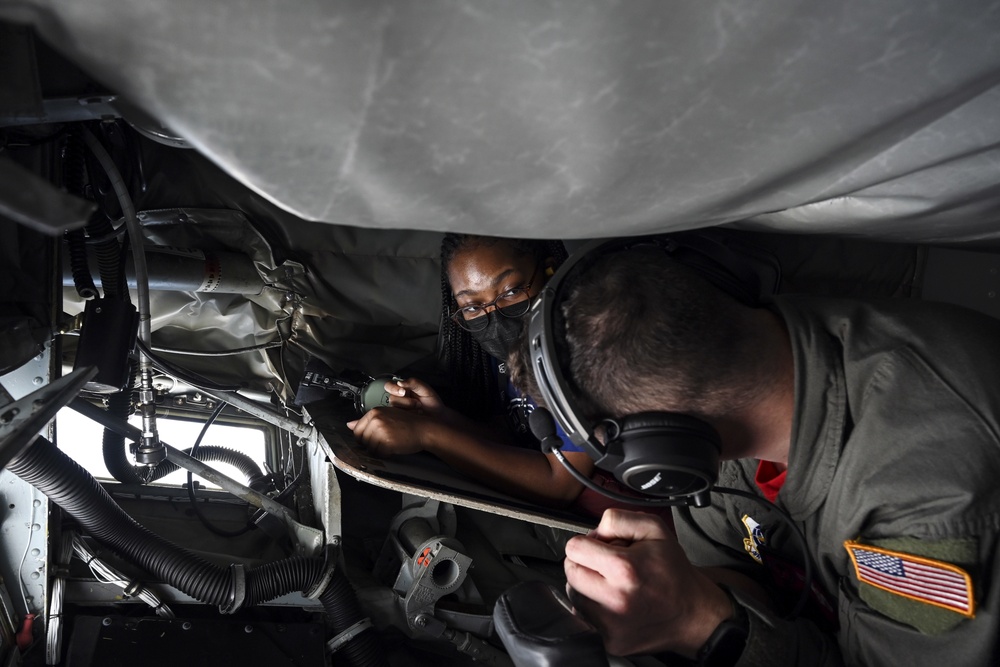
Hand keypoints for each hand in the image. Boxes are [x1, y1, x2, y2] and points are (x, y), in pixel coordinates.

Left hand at [347, 406, 433, 456]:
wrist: (424, 429)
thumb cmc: (408, 423)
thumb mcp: (387, 415)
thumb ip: (367, 420)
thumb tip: (349, 425)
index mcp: (374, 412)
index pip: (357, 430)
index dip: (364, 437)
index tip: (372, 439)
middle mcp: (376, 421)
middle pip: (362, 440)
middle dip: (371, 444)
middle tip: (385, 441)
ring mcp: (381, 432)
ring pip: (370, 448)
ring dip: (378, 450)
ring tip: (390, 444)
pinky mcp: (387, 443)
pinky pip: (379, 454)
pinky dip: (385, 454)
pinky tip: (393, 448)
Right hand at [384, 377, 445, 416]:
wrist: (439, 417)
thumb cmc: (432, 402)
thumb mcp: (425, 389)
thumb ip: (413, 382)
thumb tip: (400, 382)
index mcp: (403, 388)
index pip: (389, 385)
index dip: (393, 388)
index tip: (403, 392)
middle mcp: (399, 399)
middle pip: (391, 398)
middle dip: (404, 401)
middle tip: (416, 403)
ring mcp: (399, 410)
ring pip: (394, 409)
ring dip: (408, 408)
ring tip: (419, 408)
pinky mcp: (400, 419)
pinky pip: (397, 418)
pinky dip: (407, 416)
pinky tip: (416, 415)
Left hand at [564, 509, 732, 657]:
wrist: (692, 613)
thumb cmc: (673, 572)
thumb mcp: (654, 529)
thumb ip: (617, 519)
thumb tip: (592, 532)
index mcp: (625, 569)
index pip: (574, 549)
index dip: (586, 543)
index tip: (598, 548)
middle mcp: (615, 600)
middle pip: (570, 573)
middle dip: (583, 564)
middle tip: (604, 565)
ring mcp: (612, 625)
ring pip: (574, 595)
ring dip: (587, 586)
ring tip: (611, 584)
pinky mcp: (611, 642)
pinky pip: (585, 618)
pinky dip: (594, 608)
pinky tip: (614, 602)